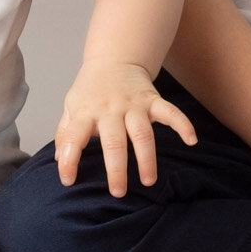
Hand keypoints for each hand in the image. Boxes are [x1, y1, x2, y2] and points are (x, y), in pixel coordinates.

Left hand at [55, 61, 196, 196]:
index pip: (73, 136)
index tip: (68, 181)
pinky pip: (170, 112)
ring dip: (146, 158)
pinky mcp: (153, 100)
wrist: (114, 59)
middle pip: (114, 141)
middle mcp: (110, 109)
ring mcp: (133, 105)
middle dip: (116, 168)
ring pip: (142, 133)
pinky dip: (183, 125)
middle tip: (118, 192)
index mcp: (86, 112)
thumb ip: (65, 133)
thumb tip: (59, 161)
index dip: (69, 159)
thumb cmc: (90, 90)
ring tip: (148, 181)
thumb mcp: (71, 107)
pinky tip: (191, 140)